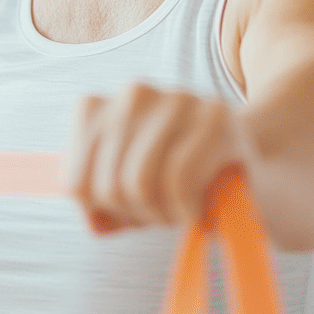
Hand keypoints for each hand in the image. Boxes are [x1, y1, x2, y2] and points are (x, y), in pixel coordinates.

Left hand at [65, 83, 252, 234]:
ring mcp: (175, 98)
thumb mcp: (122, 196)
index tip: (126, 208)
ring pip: (139, 182)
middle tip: (159, 213)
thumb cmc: (169, 181)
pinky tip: (196, 209)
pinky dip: (186, 210)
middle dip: (134, 214)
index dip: (102, 212)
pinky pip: (179, 180)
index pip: (75, 184)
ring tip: (178, 211)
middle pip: (108, 186)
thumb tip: (96, 220)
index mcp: (95, 107)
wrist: (239, 165)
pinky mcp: (214, 115)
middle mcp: (132, 93)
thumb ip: (97, 206)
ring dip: (161, 214)